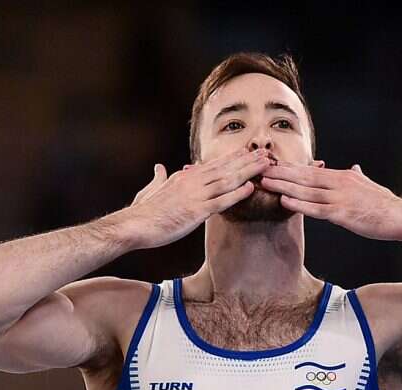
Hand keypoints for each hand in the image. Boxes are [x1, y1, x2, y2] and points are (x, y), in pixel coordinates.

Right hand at [122, 148, 272, 248]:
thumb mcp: (151, 189)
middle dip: (247, 160)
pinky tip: (251, 188)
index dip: (233, 158)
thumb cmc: (142, 211)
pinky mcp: (196, 211)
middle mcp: (192, 182)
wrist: (134, 224)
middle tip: (266, 152)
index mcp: (184, 177)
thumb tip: (159, 167)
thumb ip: (159, 177)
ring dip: (248, 171)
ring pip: (227, 180)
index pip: (214, 164)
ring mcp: (195, 196)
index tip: (248, 152)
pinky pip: (221, 201)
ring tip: (266, 165)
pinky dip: (237, 194)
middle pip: (225, 168)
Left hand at [260, 161, 401, 240]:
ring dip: (283, 185)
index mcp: (342, 176)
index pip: (311, 170)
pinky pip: (316, 208)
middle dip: (280, 172)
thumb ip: (358, 176)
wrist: (401, 217)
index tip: (272, 164)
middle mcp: (338, 183)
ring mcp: (340, 198)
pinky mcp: (342, 214)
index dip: (290, 167)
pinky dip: (299, 204)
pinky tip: (284, 200)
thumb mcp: (369, 185)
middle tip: (258, 168)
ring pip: (306, 190)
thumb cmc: (385, 205)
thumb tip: (354, 167)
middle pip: (303, 176)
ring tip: (264, 182)